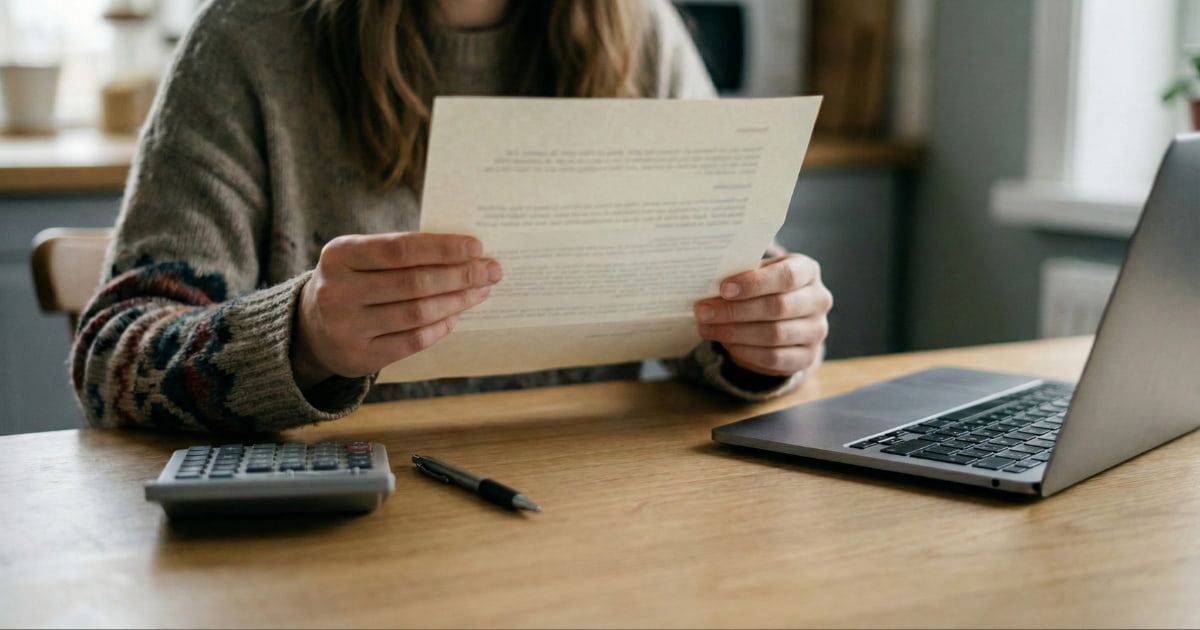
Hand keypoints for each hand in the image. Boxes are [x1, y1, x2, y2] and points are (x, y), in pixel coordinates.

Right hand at [291, 232, 500, 389]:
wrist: (311, 329)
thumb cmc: (352, 282)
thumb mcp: (362, 258)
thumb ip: (403, 253)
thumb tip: (466, 253)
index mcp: (339, 255)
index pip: (401, 249)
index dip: (443, 248)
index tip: (477, 247)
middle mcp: (339, 291)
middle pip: (414, 282)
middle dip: (461, 275)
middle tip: (491, 270)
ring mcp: (347, 328)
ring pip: (418, 313)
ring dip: (457, 300)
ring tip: (480, 290)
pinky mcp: (359, 357)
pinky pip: (413, 340)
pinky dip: (441, 326)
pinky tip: (457, 315)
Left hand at [693, 253, 831, 376]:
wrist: (787, 316)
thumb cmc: (767, 286)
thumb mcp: (760, 273)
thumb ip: (743, 274)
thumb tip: (709, 284)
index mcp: (808, 271)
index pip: (787, 276)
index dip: (754, 283)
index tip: (724, 288)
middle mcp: (819, 300)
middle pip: (778, 307)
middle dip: (735, 311)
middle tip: (703, 311)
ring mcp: (816, 330)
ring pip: (775, 335)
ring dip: (735, 333)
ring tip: (707, 328)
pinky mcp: (807, 356)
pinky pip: (775, 358)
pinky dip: (746, 352)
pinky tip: (725, 343)